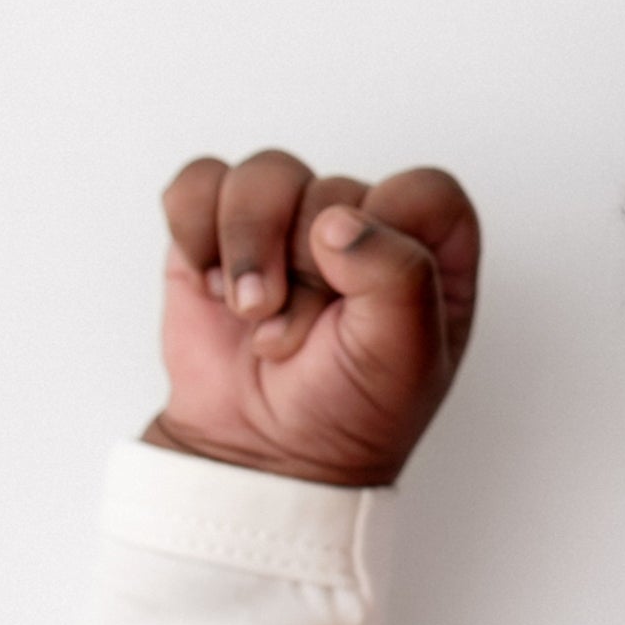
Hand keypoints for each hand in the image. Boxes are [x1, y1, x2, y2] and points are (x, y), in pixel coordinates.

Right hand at [146, 150, 480, 486]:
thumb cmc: (347, 410)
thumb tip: (339, 223)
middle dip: (305, 271)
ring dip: (248, 249)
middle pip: (332, 188)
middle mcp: (364, 226)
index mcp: (429, 254)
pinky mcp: (221, 227)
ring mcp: (290, 222)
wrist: (260, 450)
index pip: (426, 192)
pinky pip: (201, 182)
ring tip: (250, 312)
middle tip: (295, 337)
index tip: (357, 292)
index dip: (387, 234)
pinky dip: (195, 231)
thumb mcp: (405, 360)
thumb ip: (399, 278)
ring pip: (264, 175)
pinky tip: (211, 285)